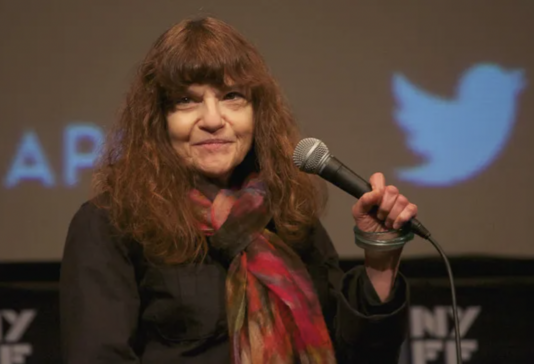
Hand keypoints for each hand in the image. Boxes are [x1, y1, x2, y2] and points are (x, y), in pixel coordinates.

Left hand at [351, 172, 417, 301]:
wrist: (378, 245)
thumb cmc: (367, 229)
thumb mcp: (358, 214)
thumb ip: (363, 201)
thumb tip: (374, 192)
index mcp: (375, 194)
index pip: (378, 178)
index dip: (377, 185)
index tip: (374, 198)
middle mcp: (389, 197)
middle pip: (392, 189)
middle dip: (384, 206)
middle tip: (379, 216)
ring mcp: (400, 204)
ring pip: (402, 200)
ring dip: (392, 215)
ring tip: (386, 224)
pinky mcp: (409, 214)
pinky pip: (411, 209)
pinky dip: (402, 218)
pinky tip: (396, 225)